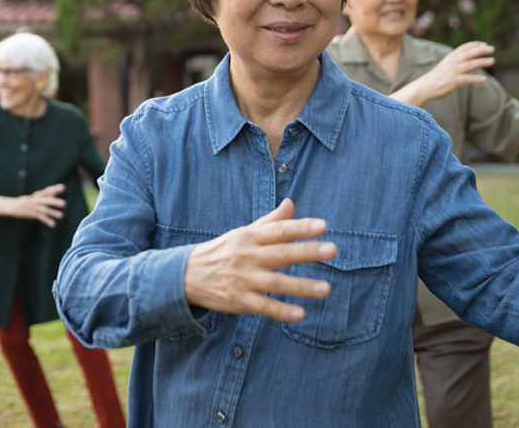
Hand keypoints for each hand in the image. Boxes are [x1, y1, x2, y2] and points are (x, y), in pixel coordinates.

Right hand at [12, 183, 65, 227]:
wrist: (12, 206)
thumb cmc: (27, 201)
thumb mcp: (36, 196)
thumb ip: (47, 195)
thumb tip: (56, 192)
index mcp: (38, 195)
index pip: (47, 190)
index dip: (55, 189)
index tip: (63, 187)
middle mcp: (37, 200)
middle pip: (46, 200)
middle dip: (55, 202)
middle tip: (63, 203)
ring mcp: (35, 207)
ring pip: (44, 210)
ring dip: (53, 213)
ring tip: (61, 215)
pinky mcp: (32, 214)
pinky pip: (41, 218)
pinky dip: (47, 221)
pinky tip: (53, 224)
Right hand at [183, 199, 335, 321]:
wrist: (186, 275)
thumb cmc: (222, 252)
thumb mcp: (243, 233)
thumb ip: (270, 221)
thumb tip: (291, 203)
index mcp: (249, 237)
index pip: (279, 230)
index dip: (300, 227)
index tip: (323, 226)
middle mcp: (247, 256)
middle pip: (281, 253)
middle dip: (307, 251)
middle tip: (332, 249)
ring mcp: (243, 279)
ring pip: (276, 282)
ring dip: (301, 286)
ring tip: (327, 288)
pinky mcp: (238, 300)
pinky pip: (263, 306)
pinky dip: (281, 310)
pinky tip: (300, 314)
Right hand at [394, 42, 493, 106]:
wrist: (425, 87)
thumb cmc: (437, 77)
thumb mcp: (446, 65)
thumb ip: (457, 61)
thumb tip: (471, 60)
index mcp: (450, 57)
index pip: (464, 47)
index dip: (475, 45)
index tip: (485, 44)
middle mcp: (452, 62)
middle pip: (469, 53)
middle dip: (481, 50)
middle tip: (492, 49)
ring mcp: (453, 71)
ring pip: (470, 64)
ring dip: (482, 62)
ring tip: (492, 61)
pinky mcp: (453, 81)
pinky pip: (467, 79)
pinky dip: (475, 78)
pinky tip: (484, 79)